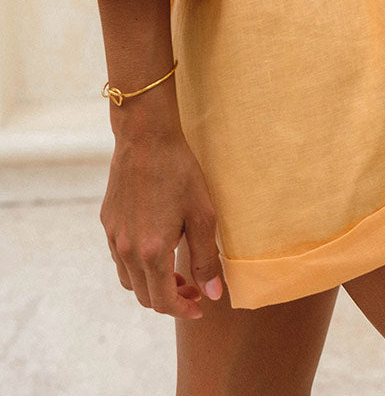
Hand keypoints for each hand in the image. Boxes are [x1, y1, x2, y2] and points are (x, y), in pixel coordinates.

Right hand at [100, 130, 222, 319]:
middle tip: (193, 289)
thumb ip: (206, 258)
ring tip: (175, 271)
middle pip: (144, 296)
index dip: (183, 311)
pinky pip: (119, 257)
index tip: (200, 307)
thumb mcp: (202, 215)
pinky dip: (138, 265)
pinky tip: (156, 247)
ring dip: (151, 285)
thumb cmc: (179, 172)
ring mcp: (113, 236)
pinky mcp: (107, 222)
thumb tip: (212, 294)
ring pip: (129, 280)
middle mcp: (126, 250)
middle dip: (170, 300)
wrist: (146, 138)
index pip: (163, 301)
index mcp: (152, 252)